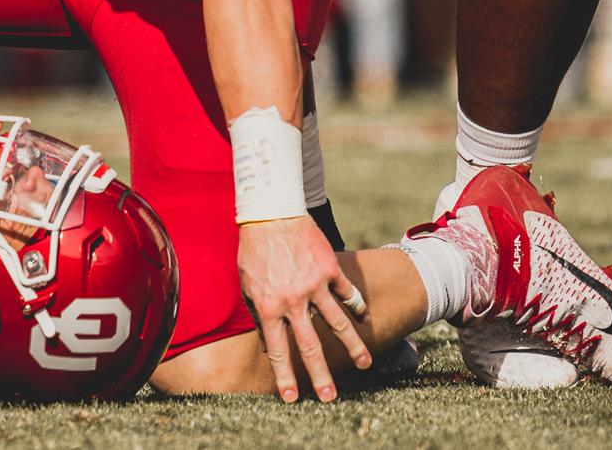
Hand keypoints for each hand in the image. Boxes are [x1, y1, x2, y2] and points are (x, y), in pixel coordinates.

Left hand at [237, 216, 370, 401]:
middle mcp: (293, 301)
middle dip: (321, 375)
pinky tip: (365, 318)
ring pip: (339, 324)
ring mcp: (314, 286)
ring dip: (354, 347)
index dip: (285, 376)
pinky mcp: (330, 270)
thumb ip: (256, 311)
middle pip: (310, 346)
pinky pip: (348, 294)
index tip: (293, 397)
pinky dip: (358, 307)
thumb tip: (268, 338)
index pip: (278, 350)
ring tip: (366, 364)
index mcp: (268, 307)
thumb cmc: (253, 249)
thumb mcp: (245, 283)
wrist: (271, 213)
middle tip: (331, 397)